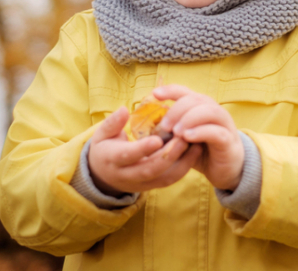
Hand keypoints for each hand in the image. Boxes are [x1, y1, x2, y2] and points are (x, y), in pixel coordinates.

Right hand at [88, 106, 202, 194]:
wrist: (103, 175)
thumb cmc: (105, 148)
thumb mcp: (102, 134)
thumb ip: (112, 123)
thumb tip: (123, 110)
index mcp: (112, 160)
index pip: (127, 156)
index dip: (142, 149)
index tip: (157, 139)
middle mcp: (126, 175)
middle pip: (149, 170)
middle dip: (168, 155)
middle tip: (184, 138)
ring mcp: (140, 184)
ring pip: (163, 178)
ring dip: (182, 163)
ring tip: (195, 144)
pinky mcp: (152, 186)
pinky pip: (170, 180)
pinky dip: (184, 167)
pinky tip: (195, 152)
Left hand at [154, 84, 244, 190]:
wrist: (226, 168)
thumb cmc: (202, 149)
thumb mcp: (184, 137)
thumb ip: (172, 128)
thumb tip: (147, 125)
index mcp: (201, 106)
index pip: (185, 91)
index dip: (170, 90)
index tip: (154, 94)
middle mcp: (213, 110)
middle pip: (196, 99)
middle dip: (177, 110)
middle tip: (164, 126)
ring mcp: (223, 124)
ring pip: (209, 111)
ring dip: (190, 119)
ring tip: (176, 132)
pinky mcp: (228, 140)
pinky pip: (216, 131)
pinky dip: (200, 132)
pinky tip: (187, 138)